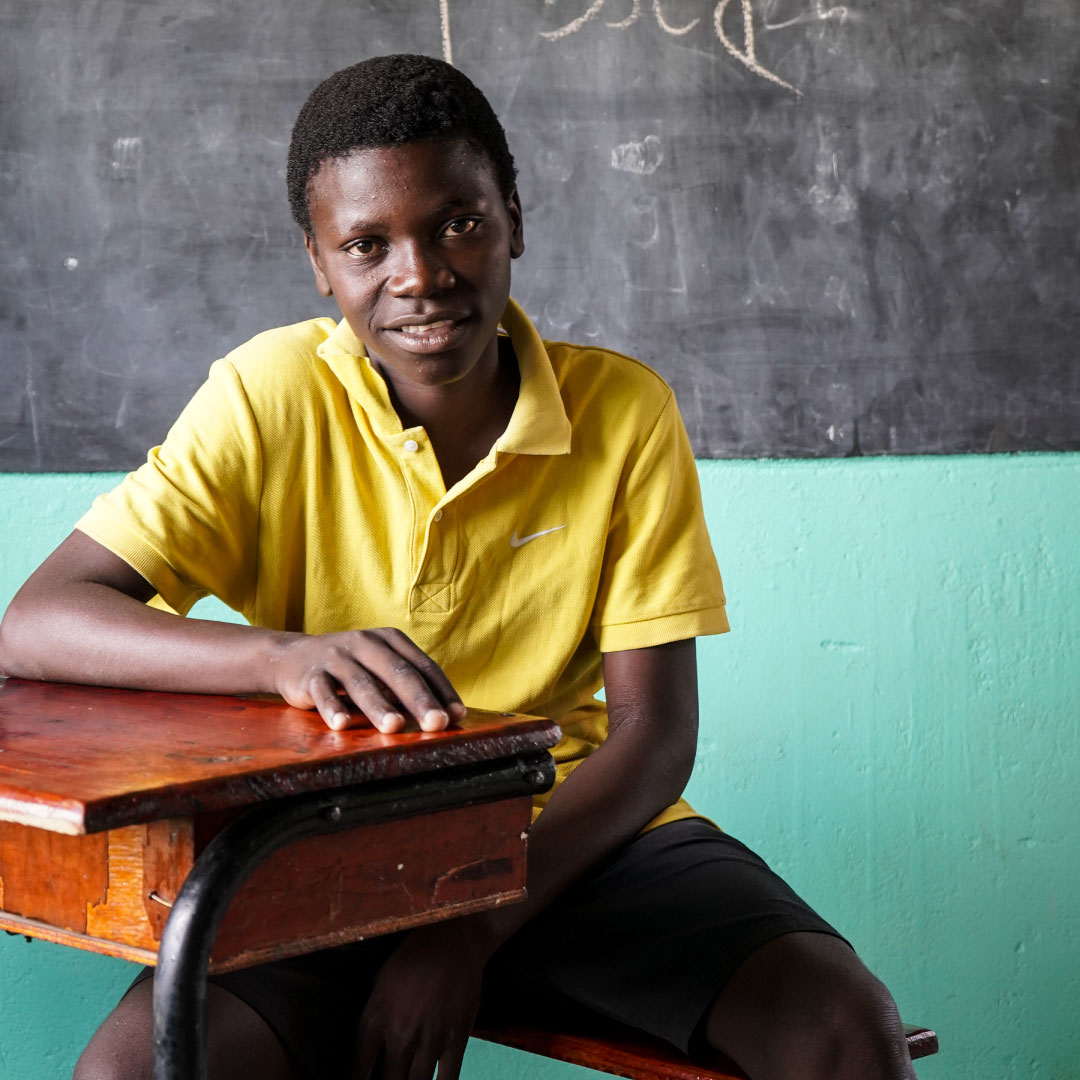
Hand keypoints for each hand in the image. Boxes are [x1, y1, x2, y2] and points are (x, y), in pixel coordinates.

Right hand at [269, 628, 464, 731]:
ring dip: (378, 706)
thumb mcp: (381, 668)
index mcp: (390, 640)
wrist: (292, 656)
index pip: (423, 666)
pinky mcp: (310, 673)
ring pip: (361, 683)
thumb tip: (450, 716)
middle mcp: (365, 642)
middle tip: (437, 723)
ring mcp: (337, 656)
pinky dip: (332, 707)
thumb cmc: (351, 668)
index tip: (456, 716)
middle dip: (419, 700)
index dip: (441, 691)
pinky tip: (341, 724)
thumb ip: (408, 687)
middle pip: (397, 673)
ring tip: (394, 726)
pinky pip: (323, 691)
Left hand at [352, 923, 492, 1079]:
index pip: (358, 1068)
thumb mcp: (382, 980)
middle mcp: (401, 1032)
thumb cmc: (415, 954)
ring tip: (408, 1079)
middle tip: (390, 1078)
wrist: (455, 939)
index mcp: (377, 1016)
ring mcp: (430, 1038)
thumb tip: (367, 1044)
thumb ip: (374, 1014)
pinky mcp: (457, 1038)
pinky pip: (447, 1079)